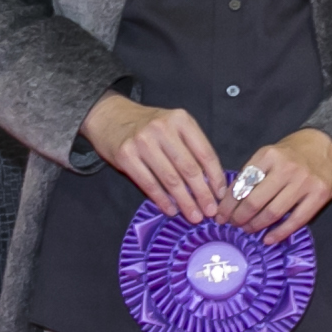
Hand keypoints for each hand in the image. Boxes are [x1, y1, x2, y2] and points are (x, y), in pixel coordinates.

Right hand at [86, 93, 229, 221]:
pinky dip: (162, 200)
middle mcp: (163, 129)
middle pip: (189, 168)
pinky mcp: (126, 155)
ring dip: (185, 201)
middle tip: (210, 212)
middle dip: (203, 194)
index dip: (215, 177)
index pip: (205, 153)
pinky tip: (171, 210)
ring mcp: (142, 142)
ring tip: (194, 216)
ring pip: (170, 179)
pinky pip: (149, 183)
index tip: (221, 195)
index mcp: (181, 120)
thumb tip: (211, 182)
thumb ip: (191, 147)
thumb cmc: (148, 125)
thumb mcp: (174, 126)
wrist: (110, 116)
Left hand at [228, 127, 331, 243]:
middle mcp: (286, 168)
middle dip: (239, 217)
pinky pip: (296, 220)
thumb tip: (230, 200)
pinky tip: (268, 238)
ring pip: (273, 212)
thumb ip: (253, 173)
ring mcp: (304, 182)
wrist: (329, 145)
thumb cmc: (294, 152)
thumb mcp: (270, 154)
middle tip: (233, 224)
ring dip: (256, 225)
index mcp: (269, 155)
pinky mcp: (319, 195)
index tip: (220, 215)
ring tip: (248, 229)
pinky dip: (279, 232)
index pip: (242, 185)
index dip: (228, 204)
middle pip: (254, 201)